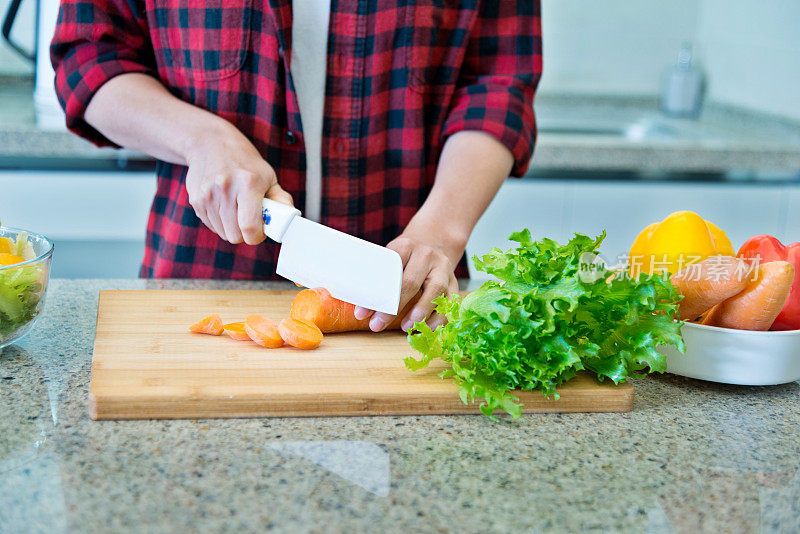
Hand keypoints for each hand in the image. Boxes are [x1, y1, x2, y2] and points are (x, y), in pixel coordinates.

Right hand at [184, 122, 292, 244]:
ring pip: (222, 233)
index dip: (257, 236)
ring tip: (235, 207)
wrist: (210, 142)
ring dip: (231, 226)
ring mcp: (208, 194)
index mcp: (248, 183)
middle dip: (244, 232)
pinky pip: (211, 225)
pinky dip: (219, 221)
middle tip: (249, 218)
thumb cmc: (244, 162)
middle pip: (234, 235)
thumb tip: (287, 219)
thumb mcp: (267, 176)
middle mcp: (225, 188)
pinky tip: (223, 204)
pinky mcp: (196, 199)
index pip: (249, 227)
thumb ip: (280, 200)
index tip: (260, 231)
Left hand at [354, 224, 464, 331]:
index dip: (376, 292)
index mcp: (406, 246)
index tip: (362, 313)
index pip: (390, 269)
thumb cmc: (407, 257)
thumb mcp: (391, 257)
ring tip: (405, 327)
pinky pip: (450, 302)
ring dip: (420, 312)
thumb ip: (378, 278)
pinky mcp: (454, 282)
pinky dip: (439, 318)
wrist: (435, 243)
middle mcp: (427, 256)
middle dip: (394, 307)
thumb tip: (360, 309)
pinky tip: (426, 329)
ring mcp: (443, 269)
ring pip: (436, 291)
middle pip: (411, 282)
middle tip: (378, 324)